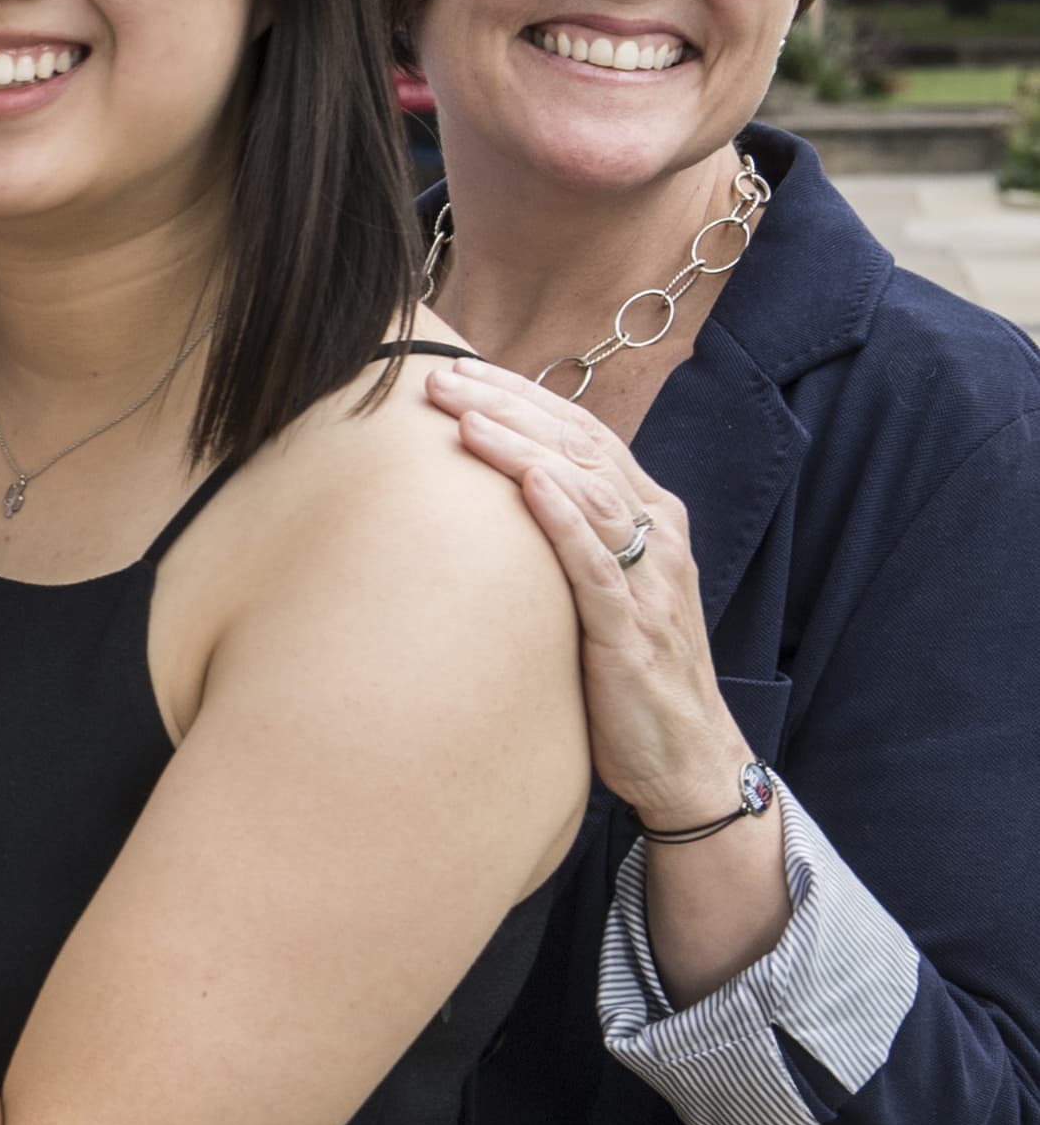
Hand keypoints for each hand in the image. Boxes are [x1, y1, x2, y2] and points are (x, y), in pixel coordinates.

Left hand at [423, 363, 742, 831]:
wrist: (684, 756)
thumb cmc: (626, 668)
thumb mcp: (601, 586)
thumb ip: (567, 535)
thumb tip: (500, 491)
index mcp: (648, 518)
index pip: (582, 434)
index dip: (522, 396)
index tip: (458, 368)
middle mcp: (655, 537)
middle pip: (580, 448)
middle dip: (510, 406)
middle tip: (441, 376)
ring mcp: (648, 581)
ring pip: (586, 493)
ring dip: (524, 449)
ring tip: (467, 417)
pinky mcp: (631, 631)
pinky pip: (597, 565)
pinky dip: (564, 519)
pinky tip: (531, 484)